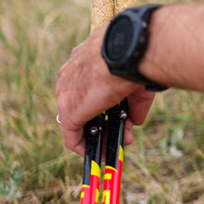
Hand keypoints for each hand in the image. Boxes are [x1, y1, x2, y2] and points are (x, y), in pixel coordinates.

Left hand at [56, 31, 155, 156]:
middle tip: (124, 130)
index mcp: (84, 61)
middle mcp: (71, 76)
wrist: (127, 50)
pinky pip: (71, 135)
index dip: (104, 105)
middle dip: (104, 121)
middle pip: (83, 105)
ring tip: (118, 143)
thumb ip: (134, 103)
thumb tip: (136, 121)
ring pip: (78, 120)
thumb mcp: (135, 80)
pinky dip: (84, 147)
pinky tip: (98, 154)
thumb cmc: (134, 57)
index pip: (87, 87)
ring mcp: (67, 93)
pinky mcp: (69, 110)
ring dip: (98, 135)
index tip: (120, 113)